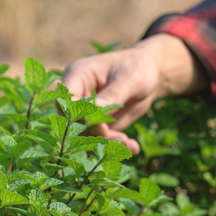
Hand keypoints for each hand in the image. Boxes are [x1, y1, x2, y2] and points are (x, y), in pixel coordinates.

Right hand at [63, 34, 204, 154]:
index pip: (64, 100)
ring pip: (86, 135)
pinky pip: (99, 140)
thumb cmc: (138, 68)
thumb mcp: (130, 79)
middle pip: (73, 123)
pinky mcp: (97, 125)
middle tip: (120, 140)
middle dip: (95, 134)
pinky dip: (115, 146)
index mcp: (77, 76)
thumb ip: (113, 94)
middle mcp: (77, 95)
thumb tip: (96, 109)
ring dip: (107, 144)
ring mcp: (85, 112)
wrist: (151, 76)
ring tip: (129, 145)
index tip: (100, 126)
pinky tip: (132, 147)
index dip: (76, 117)